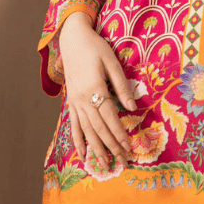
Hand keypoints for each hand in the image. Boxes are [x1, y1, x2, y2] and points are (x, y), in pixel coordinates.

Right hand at [58, 11, 137, 171]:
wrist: (72, 39)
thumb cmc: (95, 47)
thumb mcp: (112, 61)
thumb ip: (121, 85)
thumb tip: (133, 107)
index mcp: (95, 87)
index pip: (109, 117)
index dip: (119, 133)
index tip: (128, 147)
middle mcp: (82, 98)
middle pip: (98, 128)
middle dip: (111, 146)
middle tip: (122, 161)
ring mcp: (74, 101)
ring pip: (86, 130)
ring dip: (96, 148)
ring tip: (105, 164)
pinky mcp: (70, 101)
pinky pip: (74, 124)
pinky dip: (78, 140)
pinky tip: (83, 153)